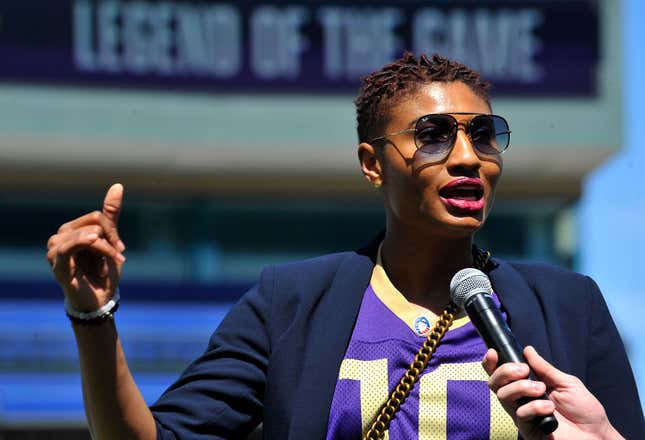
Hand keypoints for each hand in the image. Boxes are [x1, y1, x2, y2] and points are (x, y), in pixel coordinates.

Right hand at [47, 183, 125, 311]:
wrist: (99, 299)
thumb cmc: (102, 270)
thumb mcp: (111, 240)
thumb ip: (111, 214)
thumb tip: (118, 185)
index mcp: (71, 229)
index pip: (98, 216)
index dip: (113, 231)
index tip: (120, 249)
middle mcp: (59, 236)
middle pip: (94, 222)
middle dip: (111, 239)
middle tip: (117, 257)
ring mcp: (55, 250)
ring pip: (89, 234)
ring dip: (106, 249)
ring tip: (111, 263)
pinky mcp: (56, 263)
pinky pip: (70, 246)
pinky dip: (88, 245)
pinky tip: (96, 244)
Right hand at [483, 346, 622, 439]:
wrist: (597, 435)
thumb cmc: (584, 410)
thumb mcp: (567, 382)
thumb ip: (545, 369)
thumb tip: (528, 350)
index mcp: (528, 386)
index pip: (502, 374)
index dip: (492, 363)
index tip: (493, 353)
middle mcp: (521, 400)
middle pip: (495, 383)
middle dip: (505, 372)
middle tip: (524, 370)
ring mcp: (522, 415)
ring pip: (503, 396)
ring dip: (521, 387)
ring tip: (541, 390)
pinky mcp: (527, 429)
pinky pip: (520, 414)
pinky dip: (534, 407)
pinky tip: (549, 408)